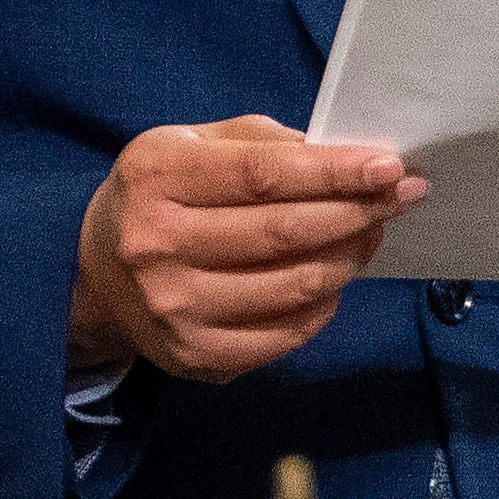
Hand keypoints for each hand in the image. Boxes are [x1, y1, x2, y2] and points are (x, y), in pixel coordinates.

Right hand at [70, 115, 426, 382]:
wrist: (97, 274)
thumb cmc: (159, 196)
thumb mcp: (189, 145)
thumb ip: (259, 143)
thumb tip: (342, 156)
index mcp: (157, 177)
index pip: (262, 176)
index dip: (333, 172)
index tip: (387, 165)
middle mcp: (158, 246)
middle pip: (283, 232)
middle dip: (356, 211)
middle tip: (402, 195)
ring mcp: (176, 309)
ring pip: (294, 287)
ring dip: (350, 257)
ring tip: (372, 231)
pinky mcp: (196, 356)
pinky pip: (286, 334)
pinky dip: (325, 304)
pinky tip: (336, 276)